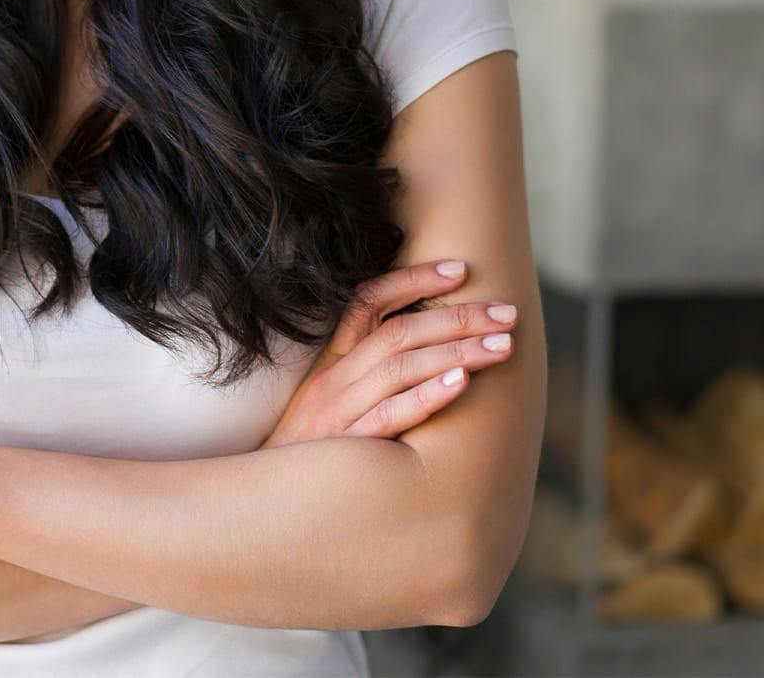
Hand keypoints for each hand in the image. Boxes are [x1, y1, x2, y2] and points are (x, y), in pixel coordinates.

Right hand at [259, 259, 516, 448]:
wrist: (266, 505)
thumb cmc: (310, 455)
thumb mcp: (328, 403)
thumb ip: (365, 376)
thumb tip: (427, 352)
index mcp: (332, 361)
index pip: (368, 301)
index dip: (412, 279)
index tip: (459, 270)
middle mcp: (334, 378)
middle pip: (398, 331)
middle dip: (457, 317)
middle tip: (506, 312)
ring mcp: (339, 411)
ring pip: (400, 366)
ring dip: (456, 351)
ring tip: (502, 345)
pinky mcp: (348, 448)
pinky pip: (390, 414)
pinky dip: (427, 396)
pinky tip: (462, 383)